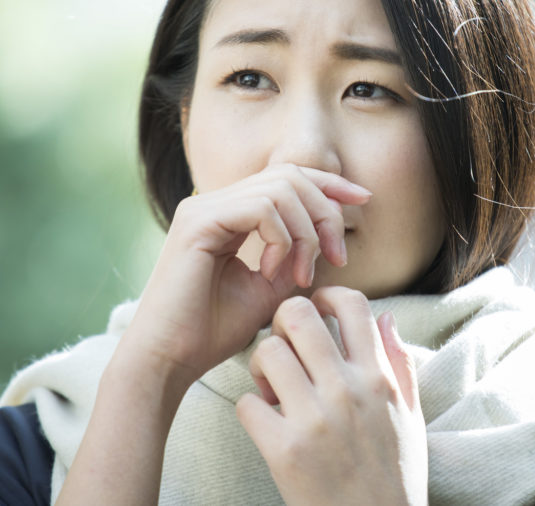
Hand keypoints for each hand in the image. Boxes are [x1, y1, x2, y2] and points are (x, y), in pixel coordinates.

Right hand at [124, 164, 371, 383]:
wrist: (170, 359)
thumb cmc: (212, 332)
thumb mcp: (269, 290)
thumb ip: (295, 258)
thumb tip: (326, 238)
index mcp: (228, 213)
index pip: (287, 177)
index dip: (329, 184)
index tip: (364, 199)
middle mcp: (213, 202)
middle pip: (290, 174)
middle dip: (326, 211)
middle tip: (336, 257)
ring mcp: (203, 207)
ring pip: (281, 188)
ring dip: (307, 232)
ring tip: (302, 275)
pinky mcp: (198, 222)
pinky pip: (262, 208)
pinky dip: (282, 239)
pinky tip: (274, 272)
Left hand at [236, 287, 427, 505]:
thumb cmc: (394, 473)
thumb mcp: (411, 415)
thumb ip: (398, 362)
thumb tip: (386, 316)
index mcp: (377, 378)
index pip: (351, 303)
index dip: (326, 295)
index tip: (316, 309)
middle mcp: (347, 391)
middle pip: (297, 315)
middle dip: (282, 321)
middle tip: (283, 343)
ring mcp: (314, 420)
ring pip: (266, 352)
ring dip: (261, 363)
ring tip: (271, 384)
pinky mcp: (284, 451)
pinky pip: (246, 404)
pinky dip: (250, 409)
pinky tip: (265, 421)